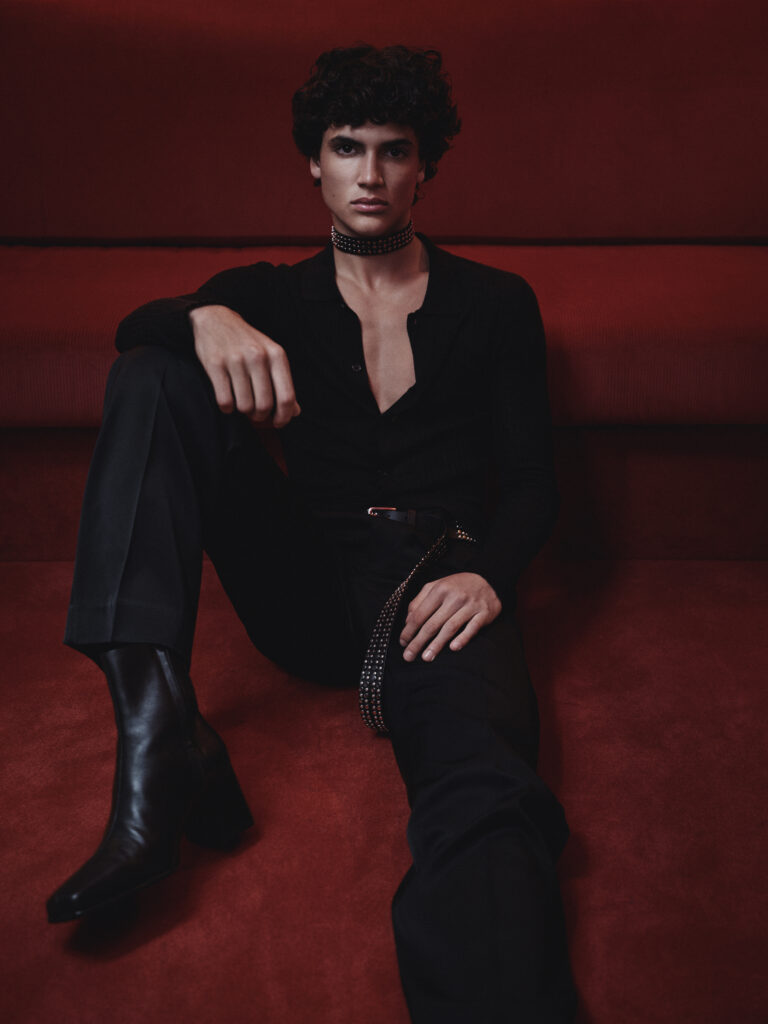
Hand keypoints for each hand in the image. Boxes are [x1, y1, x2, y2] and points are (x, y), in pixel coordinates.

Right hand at [190, 305, 300, 427]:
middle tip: (256, 414)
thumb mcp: (270, 356)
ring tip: (241, 402)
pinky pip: (224, 401)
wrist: (215, 320)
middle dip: (260, 416)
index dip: (284, 417)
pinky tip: (228, 400)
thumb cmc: (247, 343)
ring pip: (244, 406)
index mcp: (276, 355)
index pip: (286, 397)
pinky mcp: (215, 364)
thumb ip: (283, 383)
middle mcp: (258, 357)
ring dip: (243, 411)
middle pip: (264, 405)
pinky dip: (227, 407)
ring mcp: (236, 360)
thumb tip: (295, 412)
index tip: (278, 423)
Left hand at [399, 572, 501, 661]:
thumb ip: (419, 600)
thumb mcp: (436, 586)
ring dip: (437, 644)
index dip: (409, 630)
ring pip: (450, 627)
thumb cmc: (456, 586)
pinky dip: (463, 638)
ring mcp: (470, 605)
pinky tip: (453, 648)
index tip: (403, 643)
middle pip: (432, 623)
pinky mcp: (484, 613)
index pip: (420, 614)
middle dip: (418, 642)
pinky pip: (472, 628)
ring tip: (426, 657)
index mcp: (440, 589)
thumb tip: (407, 620)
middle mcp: (454, 597)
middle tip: (409, 656)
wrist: (488, 580)